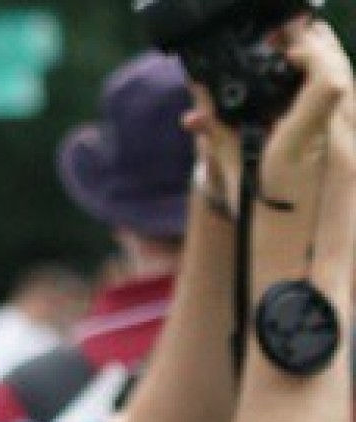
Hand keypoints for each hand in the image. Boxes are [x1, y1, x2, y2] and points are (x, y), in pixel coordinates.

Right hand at [186, 20, 355, 219]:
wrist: (295, 267)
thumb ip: (217, 134)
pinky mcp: (355, 159)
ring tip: (300, 53)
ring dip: (326, 63)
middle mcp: (335, 145)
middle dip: (316, 46)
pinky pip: (350, 109)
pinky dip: (332, 88)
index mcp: (304, 148)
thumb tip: (199, 104)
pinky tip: (312, 87)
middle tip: (288, 36)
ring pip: (350, 89)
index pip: (328, 82)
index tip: (282, 45)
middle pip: (340, 74)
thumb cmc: (260, 228)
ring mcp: (351, 152)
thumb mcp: (232, 177)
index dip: (310, 52)